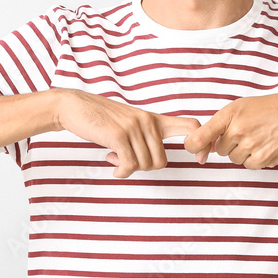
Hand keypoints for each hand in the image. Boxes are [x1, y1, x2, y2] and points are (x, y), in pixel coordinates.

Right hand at [53, 88, 200, 177]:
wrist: (74, 107)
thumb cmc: (101, 119)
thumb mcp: (130, 122)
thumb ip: (145, 136)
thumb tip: (155, 161)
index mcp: (154, 118)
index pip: (191, 126)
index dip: (202, 145)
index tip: (201, 159)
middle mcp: (147, 121)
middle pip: (162, 161)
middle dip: (144, 168)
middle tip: (126, 160)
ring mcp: (134, 127)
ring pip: (145, 165)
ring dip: (128, 168)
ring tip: (114, 157)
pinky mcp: (118, 135)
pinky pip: (130, 165)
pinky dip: (121, 171)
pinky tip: (111, 164)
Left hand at [183, 91, 277, 169]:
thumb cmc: (272, 109)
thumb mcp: (243, 107)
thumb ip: (222, 124)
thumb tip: (205, 146)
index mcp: (230, 114)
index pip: (199, 137)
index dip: (192, 147)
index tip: (194, 150)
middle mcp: (238, 130)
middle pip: (220, 150)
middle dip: (230, 144)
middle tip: (249, 132)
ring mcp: (251, 145)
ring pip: (235, 159)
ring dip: (244, 152)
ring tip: (260, 137)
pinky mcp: (264, 158)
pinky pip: (249, 166)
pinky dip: (256, 159)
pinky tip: (267, 145)